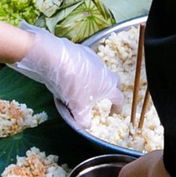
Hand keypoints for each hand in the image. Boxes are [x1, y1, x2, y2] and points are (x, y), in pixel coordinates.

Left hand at [10, 24, 126, 121]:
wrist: (56, 59)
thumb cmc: (71, 86)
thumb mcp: (77, 108)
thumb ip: (83, 120)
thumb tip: (86, 125)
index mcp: (108, 86)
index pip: (119, 97)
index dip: (118, 106)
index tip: (114, 112)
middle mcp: (105, 71)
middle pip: (114, 81)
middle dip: (113, 89)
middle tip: (105, 97)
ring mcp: (94, 59)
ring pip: (100, 71)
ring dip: (97, 79)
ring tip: (85, 87)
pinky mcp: (82, 51)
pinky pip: (87, 63)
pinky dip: (84, 70)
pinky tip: (72, 74)